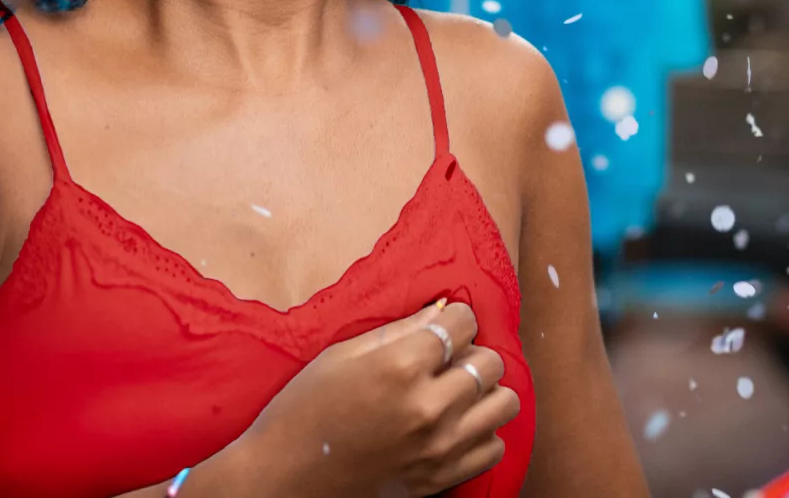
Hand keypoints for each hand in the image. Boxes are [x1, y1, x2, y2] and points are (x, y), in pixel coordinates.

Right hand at [235, 300, 517, 496]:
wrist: (284, 479)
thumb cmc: (302, 411)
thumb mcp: (341, 356)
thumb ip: (399, 331)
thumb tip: (441, 309)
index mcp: (399, 367)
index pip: (463, 323)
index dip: (453, 319)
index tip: (440, 328)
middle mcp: (428, 406)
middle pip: (490, 361)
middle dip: (470, 353)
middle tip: (445, 361)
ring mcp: (439, 446)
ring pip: (504, 402)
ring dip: (484, 392)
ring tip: (456, 393)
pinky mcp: (441, 477)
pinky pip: (494, 446)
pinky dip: (481, 433)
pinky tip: (454, 426)